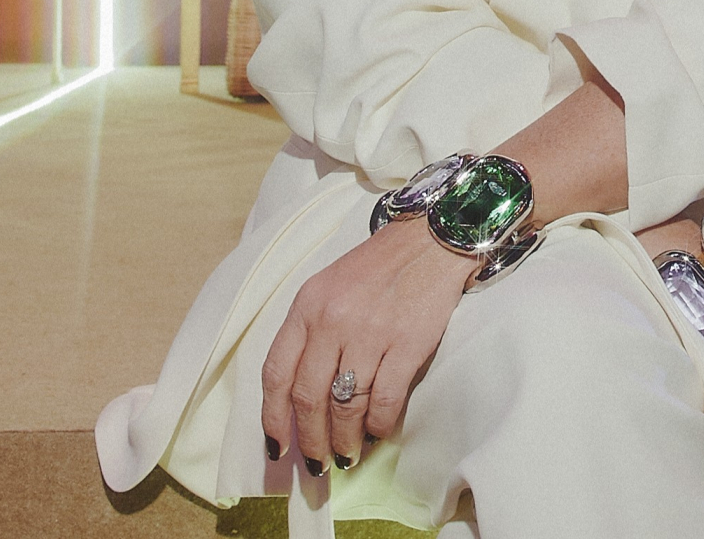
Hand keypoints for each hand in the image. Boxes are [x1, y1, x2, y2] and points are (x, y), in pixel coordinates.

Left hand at [261, 213, 477, 474]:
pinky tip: (378, 434)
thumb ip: (311, 334)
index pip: (277, 372)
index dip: (273, 418)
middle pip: (309, 398)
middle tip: (318, 464)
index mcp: (306, 305)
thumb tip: (302, 400)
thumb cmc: (376, 269)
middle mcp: (332, 319)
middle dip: (311, 441)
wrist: (430, 240)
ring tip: (347, 456)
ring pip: (346, 406)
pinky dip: (380, 427)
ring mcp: (370, 332)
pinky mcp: (407, 344)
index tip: (277, 449)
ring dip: (344, 441)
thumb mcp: (329, 289)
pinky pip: (385, 401)